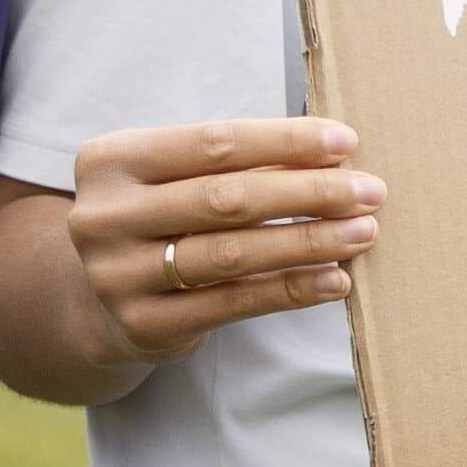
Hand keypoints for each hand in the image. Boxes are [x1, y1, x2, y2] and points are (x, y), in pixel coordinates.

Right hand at [64, 117, 384, 370]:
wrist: (96, 298)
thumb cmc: (160, 216)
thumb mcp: (175, 177)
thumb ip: (234, 163)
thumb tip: (333, 155)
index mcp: (110, 161)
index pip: (213, 142)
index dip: (284, 141)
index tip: (346, 143)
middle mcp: (104, 217)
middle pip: (226, 199)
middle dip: (308, 193)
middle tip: (370, 191)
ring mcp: (118, 276)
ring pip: (232, 254)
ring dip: (308, 241)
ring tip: (363, 232)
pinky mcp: (144, 325)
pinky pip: (233, 304)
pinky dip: (291, 289)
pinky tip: (335, 279)